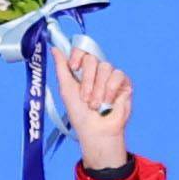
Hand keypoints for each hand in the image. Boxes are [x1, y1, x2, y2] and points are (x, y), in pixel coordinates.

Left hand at [58, 39, 135, 171]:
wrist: (96, 131)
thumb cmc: (80, 114)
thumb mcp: (66, 89)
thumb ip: (61, 68)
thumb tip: (54, 48)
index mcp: (82, 70)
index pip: (82, 51)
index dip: (78, 55)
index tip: (73, 66)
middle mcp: (96, 71)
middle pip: (92, 59)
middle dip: (86, 79)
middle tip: (85, 97)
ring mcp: (110, 76)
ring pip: (105, 66)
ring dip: (98, 88)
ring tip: (95, 104)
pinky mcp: (124, 83)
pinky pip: (118, 75)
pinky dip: (110, 89)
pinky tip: (108, 102)